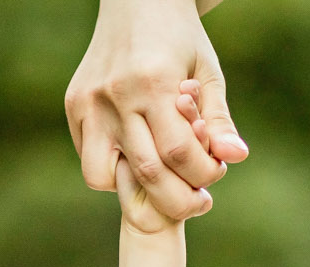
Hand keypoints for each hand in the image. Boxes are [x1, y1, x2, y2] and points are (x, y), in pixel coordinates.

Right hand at [66, 0, 246, 221]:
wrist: (135, 0)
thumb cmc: (179, 37)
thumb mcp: (207, 71)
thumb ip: (218, 118)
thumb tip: (236, 157)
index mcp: (155, 82)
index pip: (179, 154)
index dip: (202, 175)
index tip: (214, 174)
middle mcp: (116, 95)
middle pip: (146, 173)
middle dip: (176, 199)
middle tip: (196, 202)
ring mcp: (89, 103)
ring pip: (103, 176)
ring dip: (134, 189)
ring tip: (159, 176)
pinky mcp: (74, 105)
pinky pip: (90, 157)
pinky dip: (115, 169)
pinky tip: (137, 153)